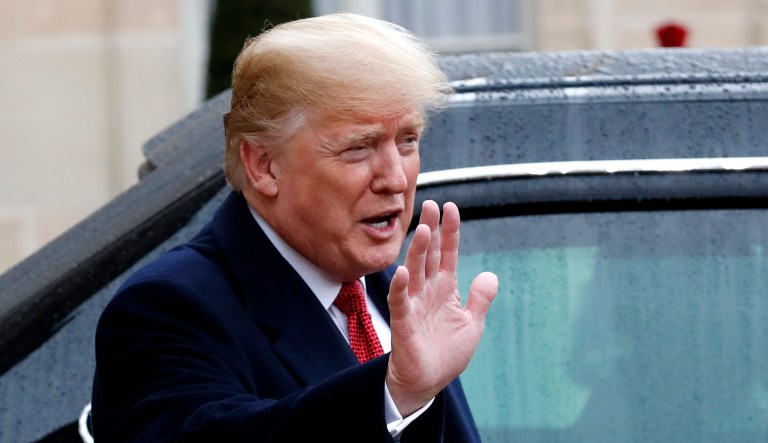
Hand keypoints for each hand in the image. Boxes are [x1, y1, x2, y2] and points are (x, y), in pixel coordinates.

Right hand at [386, 200, 497, 415]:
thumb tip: (490, 274)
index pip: (448, 254)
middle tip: (430, 205)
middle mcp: (428, 290)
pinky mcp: (403, 322)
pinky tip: (401, 271)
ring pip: (414, 271)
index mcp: (446, 288)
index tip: (451, 207)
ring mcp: (414, 304)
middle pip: (429, 254)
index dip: (450, 232)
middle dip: (430, 230)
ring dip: (417, 251)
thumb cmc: (446, 353)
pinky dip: (400, 286)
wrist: (428, 381)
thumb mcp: (471, 324)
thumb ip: (480, 299)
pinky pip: (400, 301)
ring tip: (422, 230)